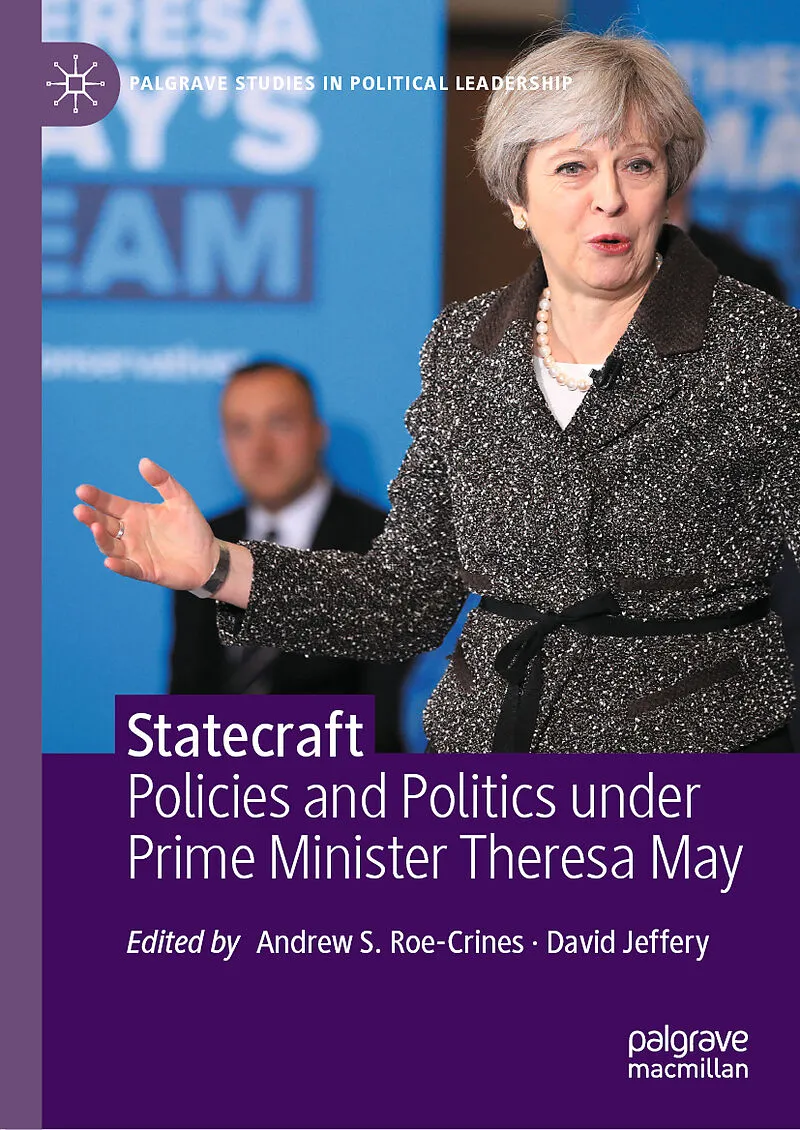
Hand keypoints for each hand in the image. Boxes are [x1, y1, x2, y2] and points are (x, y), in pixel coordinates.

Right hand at [74, 458, 217, 589]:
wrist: (209, 557)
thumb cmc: (192, 528)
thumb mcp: (180, 499)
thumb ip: (163, 481)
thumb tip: (143, 462)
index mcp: (135, 513)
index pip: (109, 504)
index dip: (96, 498)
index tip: (82, 490)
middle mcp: (130, 533)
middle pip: (104, 524)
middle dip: (91, 517)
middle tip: (80, 510)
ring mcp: (135, 552)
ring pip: (110, 546)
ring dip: (101, 538)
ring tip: (95, 528)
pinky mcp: (145, 570)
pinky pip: (128, 568)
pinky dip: (118, 566)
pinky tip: (110, 561)